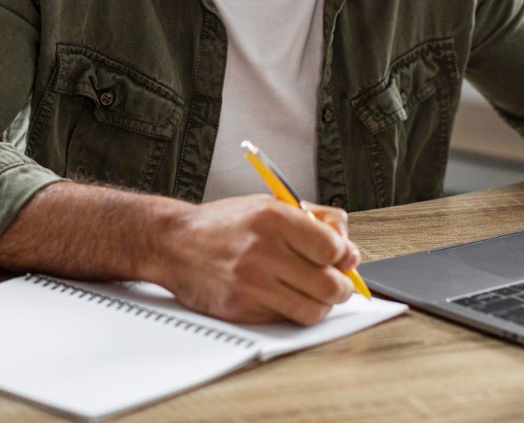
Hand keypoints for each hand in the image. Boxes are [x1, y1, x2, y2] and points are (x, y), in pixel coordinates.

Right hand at [153, 195, 360, 325]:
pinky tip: (286, 297)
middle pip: (329, 284)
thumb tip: (349, 249)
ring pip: (312, 310)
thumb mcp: (270, 204)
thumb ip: (315, 219)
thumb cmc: (225, 223)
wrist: (174, 243)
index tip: (341, 257)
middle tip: (337, 283)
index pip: (332, 247)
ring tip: (316, 294)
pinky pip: (285, 319)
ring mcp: (251, 283)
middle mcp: (262, 250)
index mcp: (273, 217)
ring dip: (322, 305)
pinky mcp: (241, 308)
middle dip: (341, 287)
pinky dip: (293, 311)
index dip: (343, 255)